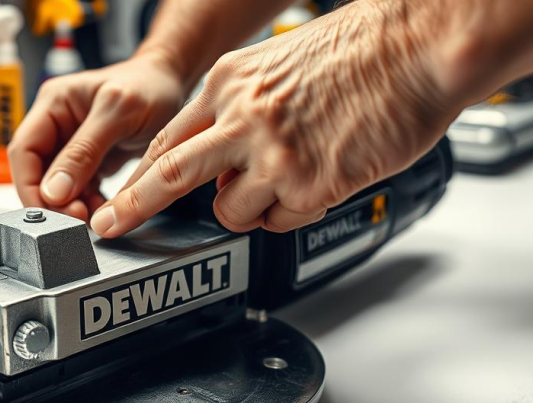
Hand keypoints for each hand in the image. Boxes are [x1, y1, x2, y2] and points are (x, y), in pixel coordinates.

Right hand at [9, 53, 187, 221]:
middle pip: (36, 172)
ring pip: (56, 186)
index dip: (30, 185)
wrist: (171, 83)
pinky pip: (77, 189)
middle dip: (53, 199)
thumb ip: (84, 151)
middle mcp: (56, 123)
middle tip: (77, 216)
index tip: (50, 210)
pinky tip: (102, 206)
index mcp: (53, 103)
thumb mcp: (118, 114)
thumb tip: (53, 189)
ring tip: (94, 212)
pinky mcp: (88, 160)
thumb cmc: (148, 85)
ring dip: (71, 204)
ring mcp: (71, 144)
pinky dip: (87, 202)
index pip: (23, 151)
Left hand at [91, 0, 457, 237]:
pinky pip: (280, 222)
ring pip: (228, 211)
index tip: (121, 199)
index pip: (167, 139)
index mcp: (229, 83)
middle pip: (167, 176)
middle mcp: (241, 117)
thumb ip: (239, 109)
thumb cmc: (362, 51)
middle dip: (133, 207)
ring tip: (288, 180)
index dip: (141, 177)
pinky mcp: (308, 184)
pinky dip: (293, 213)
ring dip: (249, 209)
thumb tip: (219, 157)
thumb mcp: (276, 63)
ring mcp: (272, 154)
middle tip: (111, 226)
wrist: (420, 45)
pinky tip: (319, 180)